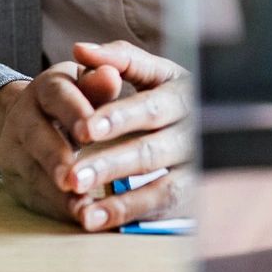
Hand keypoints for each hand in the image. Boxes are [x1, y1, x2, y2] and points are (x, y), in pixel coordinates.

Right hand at [0, 65, 103, 224]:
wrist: (28, 119)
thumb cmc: (74, 101)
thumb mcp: (85, 85)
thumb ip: (99, 84)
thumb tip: (110, 75)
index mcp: (46, 88)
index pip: (57, 96)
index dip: (73, 113)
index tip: (90, 132)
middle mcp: (22, 117)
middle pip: (36, 136)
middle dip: (55, 158)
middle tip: (73, 178)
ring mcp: (13, 150)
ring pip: (31, 170)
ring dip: (55, 192)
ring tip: (82, 209)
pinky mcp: (14, 179)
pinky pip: (32, 196)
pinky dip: (55, 209)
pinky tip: (78, 218)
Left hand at [58, 40, 193, 230]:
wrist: (199, 120)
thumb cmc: (162, 89)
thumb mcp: (149, 70)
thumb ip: (117, 59)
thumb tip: (81, 50)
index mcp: (184, 95)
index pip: (151, 108)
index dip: (118, 118)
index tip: (83, 129)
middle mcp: (195, 133)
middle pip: (152, 152)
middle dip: (110, 165)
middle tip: (73, 178)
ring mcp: (197, 167)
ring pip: (162, 187)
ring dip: (122, 203)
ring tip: (83, 213)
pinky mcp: (193, 193)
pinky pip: (163, 208)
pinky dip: (131, 216)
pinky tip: (98, 221)